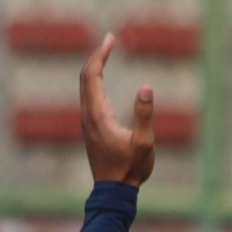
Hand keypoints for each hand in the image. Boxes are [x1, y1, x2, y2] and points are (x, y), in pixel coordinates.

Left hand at [81, 34, 155, 187]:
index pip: (92, 76)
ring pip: (85, 86)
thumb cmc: (131, 170)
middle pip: (85, 77)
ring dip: (95, 67)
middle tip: (110, 39)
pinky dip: (95, 81)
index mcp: (98, 115)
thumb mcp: (143, 144)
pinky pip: (89, 96)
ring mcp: (88, 122)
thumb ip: (143, 115)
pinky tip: (102, 79)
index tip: (111, 39)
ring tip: (107, 52)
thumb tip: (145, 88)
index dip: (100, 55)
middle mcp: (88, 116)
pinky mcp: (91, 128)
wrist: (114, 192)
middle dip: (96, 56)